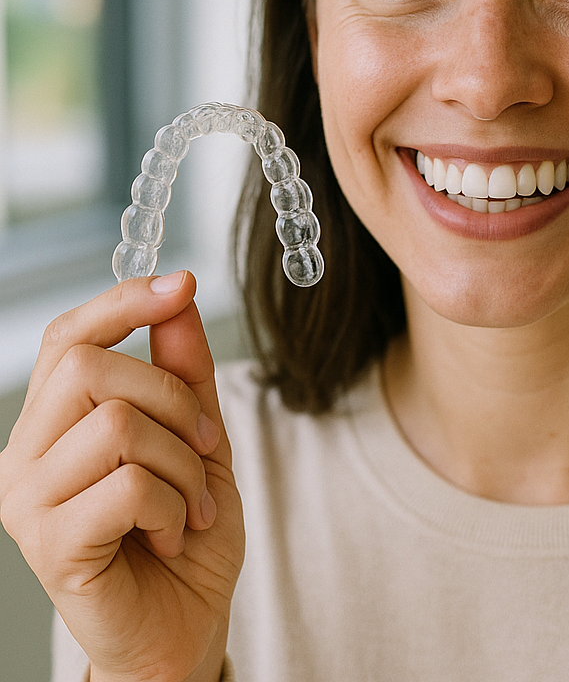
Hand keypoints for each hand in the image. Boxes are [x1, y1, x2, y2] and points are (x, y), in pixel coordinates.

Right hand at [0, 272, 243, 681]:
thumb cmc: (184, 529)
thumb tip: (180, 297)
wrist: (185, 623)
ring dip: (182, 463)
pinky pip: (128, 485)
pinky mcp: (50, 546)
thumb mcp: (199, 438)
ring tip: (191, 504)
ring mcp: (29, 501)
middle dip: (174, 399)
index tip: (183, 283)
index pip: (69, 337)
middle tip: (204, 449)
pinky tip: (173, 532)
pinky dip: (175, 505)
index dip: (123, 302)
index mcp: (55, 422)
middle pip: (91, 369)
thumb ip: (186, 372)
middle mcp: (26, 454)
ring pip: (117, 425)